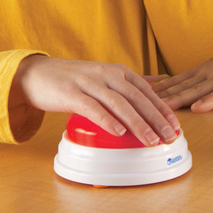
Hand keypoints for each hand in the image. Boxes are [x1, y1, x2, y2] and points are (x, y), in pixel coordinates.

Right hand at [10, 56, 180, 145]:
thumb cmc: (73, 79)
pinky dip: (107, 120)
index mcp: (118, 71)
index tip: (176, 126)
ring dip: (137, 124)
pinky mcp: (71, 93)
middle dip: (156, 119)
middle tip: (169, 137)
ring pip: (119, 104)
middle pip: (137, 98)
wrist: (37, 74)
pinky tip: (119, 132)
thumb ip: (129, 83)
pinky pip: (93, 108)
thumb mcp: (105, 77)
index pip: (147, 91)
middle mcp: (107, 74)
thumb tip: (160, 81)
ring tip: (150, 140)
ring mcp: (89, 83)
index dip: (162, 109)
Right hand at [151, 22, 212, 112]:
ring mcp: (206, 74)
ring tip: (149, 104)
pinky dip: (163, 86)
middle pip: (197, 90)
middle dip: (180, 100)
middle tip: (162, 110)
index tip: (200, 107)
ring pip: (184, 85)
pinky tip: (147, 93)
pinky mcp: (198, 72)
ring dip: (167, 95)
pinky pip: (178, 80)